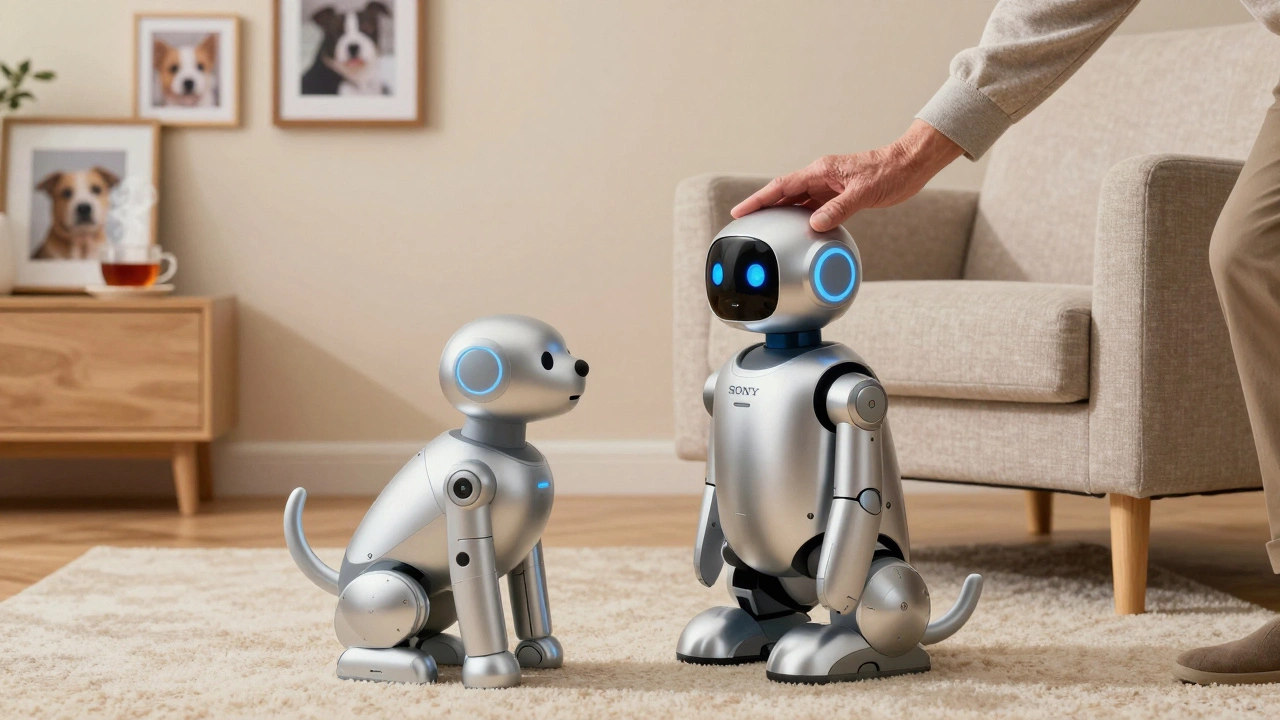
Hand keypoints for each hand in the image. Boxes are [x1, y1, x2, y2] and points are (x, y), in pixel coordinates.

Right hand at [731, 120, 963, 231]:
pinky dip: (803, 218)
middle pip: (785, 193)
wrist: (910, 165)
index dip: (759, 199)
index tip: (740, 211)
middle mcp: (822, 177)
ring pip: (799, 201)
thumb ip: (839, 209)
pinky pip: (815, 207)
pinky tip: (798, 230)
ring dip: (782, 214)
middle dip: (763, 206)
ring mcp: (830, 185)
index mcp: (822, 171)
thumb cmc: (890, 172)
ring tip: (766, 228)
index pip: (783, 186)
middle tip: (745, 223)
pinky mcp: (840, 194)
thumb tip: (816, 224)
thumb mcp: (863, 193)